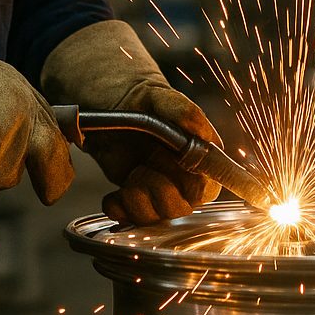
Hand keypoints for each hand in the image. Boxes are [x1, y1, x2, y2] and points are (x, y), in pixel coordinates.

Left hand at [87, 82, 222, 223]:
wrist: (104, 102)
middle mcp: (180, 174)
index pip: (209, 185)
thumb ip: (182, 110)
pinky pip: (130, 217)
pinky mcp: (134, 194)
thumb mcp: (157, 96)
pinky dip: (118, 210)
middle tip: (142, 170)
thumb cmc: (137, 96)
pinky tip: (113, 196)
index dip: (196, 192)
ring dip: (137, 203)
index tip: (176, 188)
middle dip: (159, 195)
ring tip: (129, 179)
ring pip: (155, 216)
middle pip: (180, 207)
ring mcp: (156, 186)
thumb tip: (201, 128)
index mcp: (197, 152)